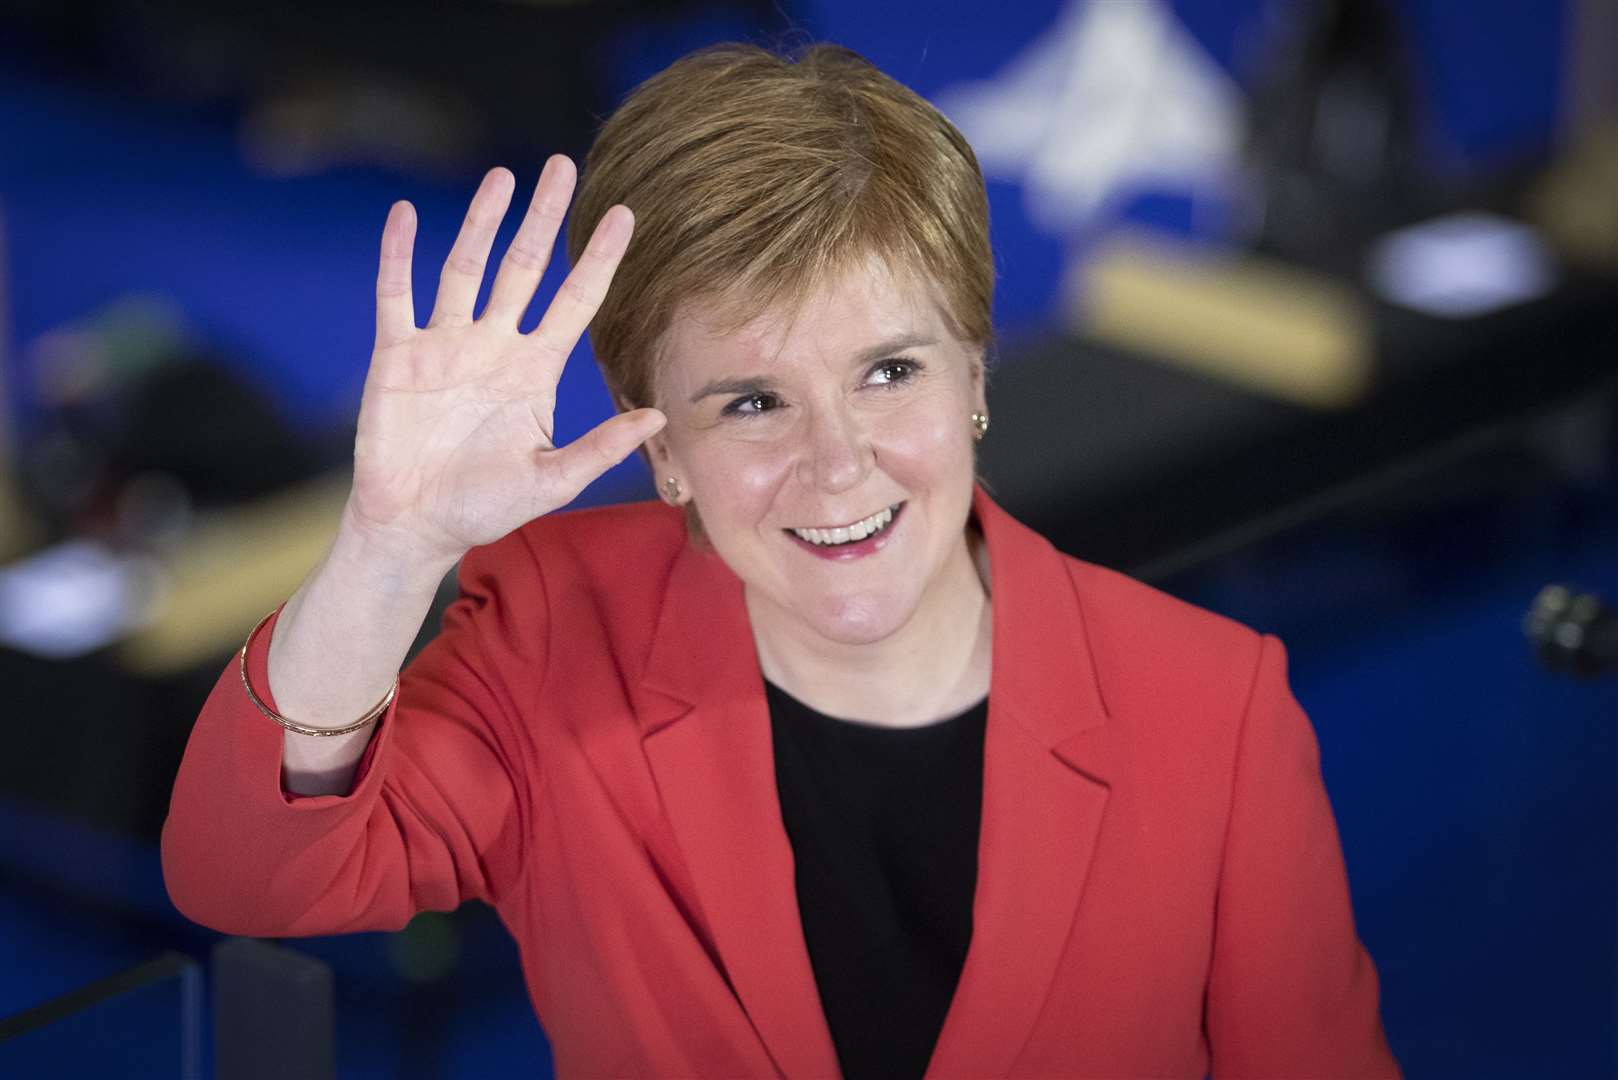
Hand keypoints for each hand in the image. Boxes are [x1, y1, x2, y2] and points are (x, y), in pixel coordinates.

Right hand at [344, 157, 663, 566]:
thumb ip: (602, 447)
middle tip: (563, 167)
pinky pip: (396, 294)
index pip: (576, 301)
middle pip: (522, 268)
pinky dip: (399, 254)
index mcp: (534, 370)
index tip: (624, 215)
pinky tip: (406, 214)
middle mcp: (493, 346)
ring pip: (465, 269)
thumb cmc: (485, 507)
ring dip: (481, 223)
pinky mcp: (396, 355)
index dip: (598, 259)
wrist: (416, 526)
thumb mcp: (552, 480)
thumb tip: (660, 415)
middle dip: (542, 219)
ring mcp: (444, 345)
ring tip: (502, 177)